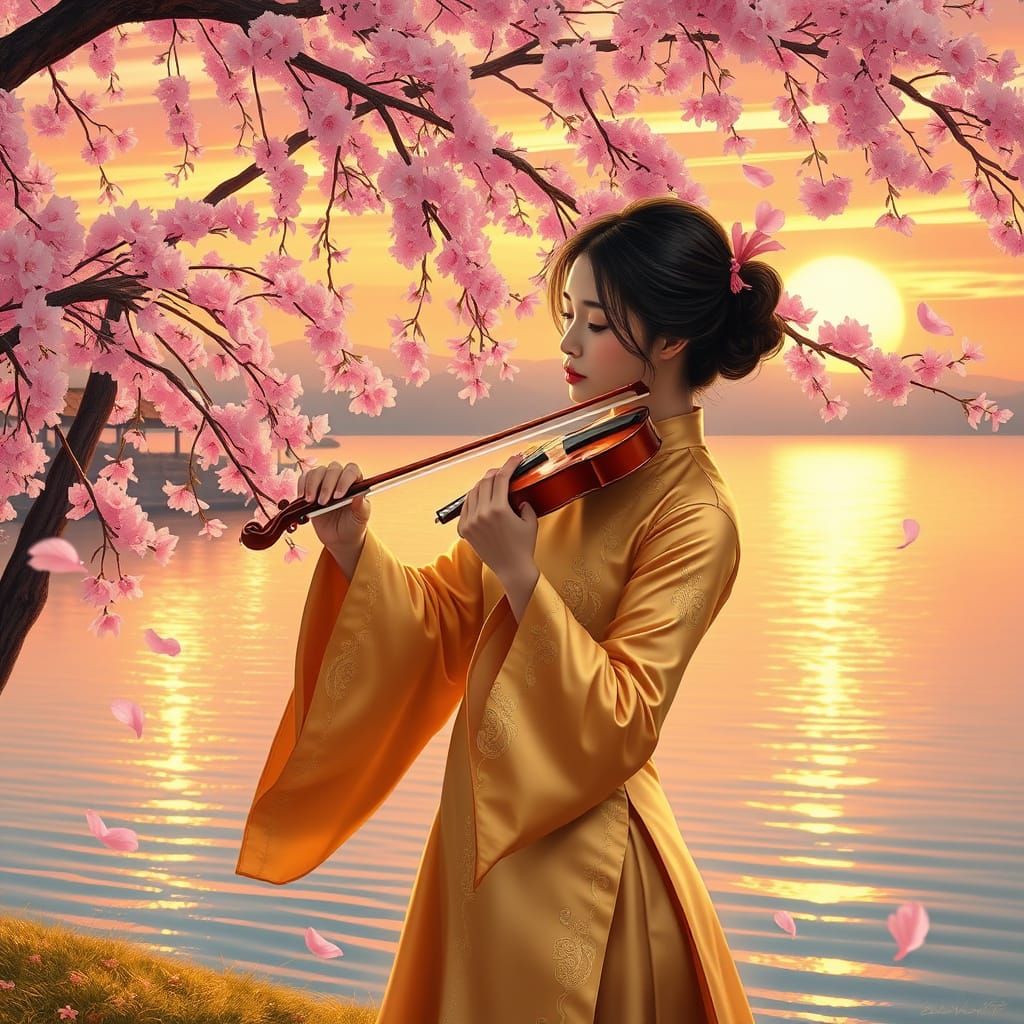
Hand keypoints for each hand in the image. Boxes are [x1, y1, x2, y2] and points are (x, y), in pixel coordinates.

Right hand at [296, 460, 371, 549]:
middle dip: (326, 485)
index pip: (351, 471)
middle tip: (323, 502)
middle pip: (333, 469)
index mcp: (356, 482)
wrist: (339, 536)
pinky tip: (302, 498)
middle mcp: (340, 477)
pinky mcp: (311, 486)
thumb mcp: (361, 518)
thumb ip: (361, 507)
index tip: (338, 496)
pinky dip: (301, 486)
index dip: (344, 480)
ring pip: (317, 471)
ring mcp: (325, 481)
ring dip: (312, 484)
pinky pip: (304, 478)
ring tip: (310, 501)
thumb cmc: (353, 524)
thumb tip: (359, 496)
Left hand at [458, 452, 537, 580]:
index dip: (509, 464)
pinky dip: (473, 498)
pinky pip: (465, 507)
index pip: (502, 478)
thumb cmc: (524, 547)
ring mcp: (470, 522)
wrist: (512, 569)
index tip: (516, 458)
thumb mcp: (530, 521)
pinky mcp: (464, 530)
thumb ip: (524, 503)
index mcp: (499, 509)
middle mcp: (482, 513)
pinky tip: (481, 497)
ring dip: (484, 484)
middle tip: (505, 471)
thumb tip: (517, 496)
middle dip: (496, 472)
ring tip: (493, 483)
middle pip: (486, 481)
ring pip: (473, 492)